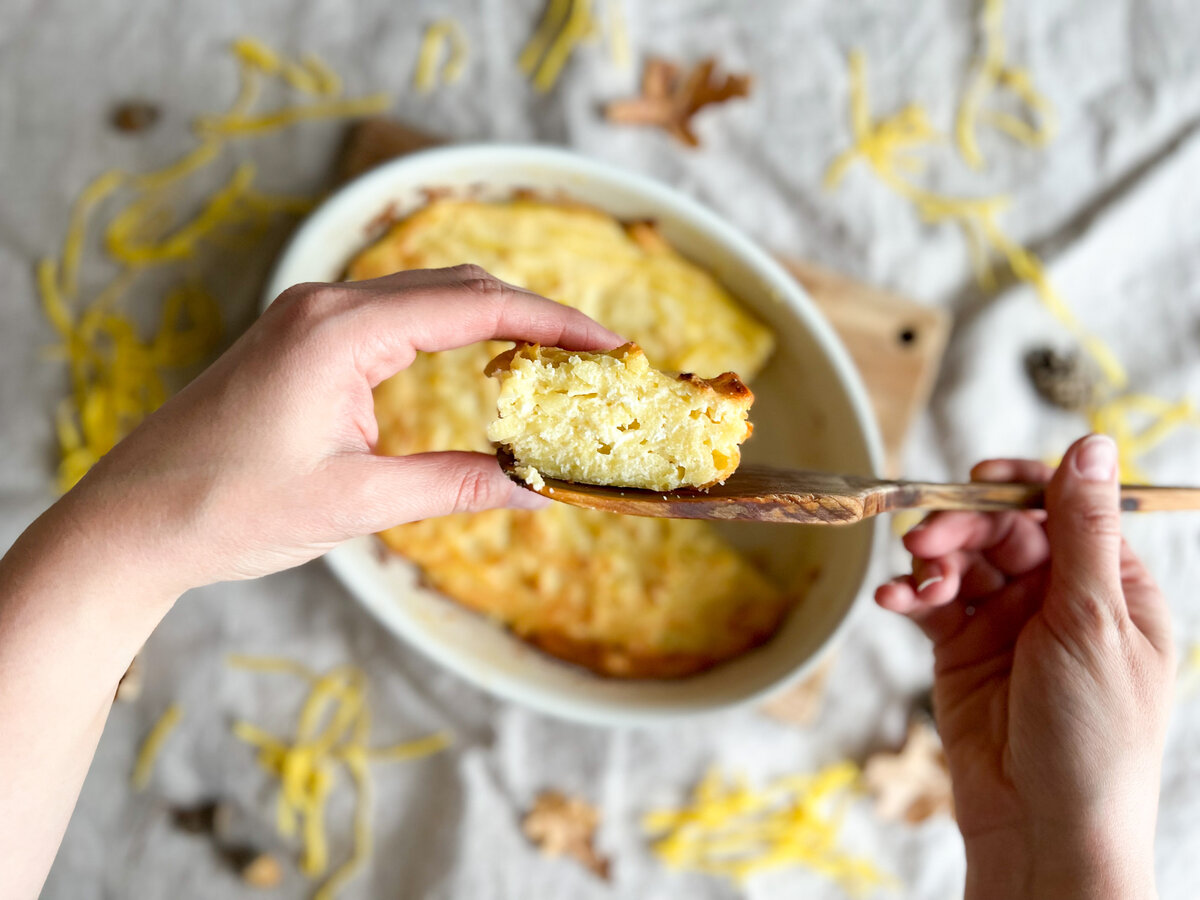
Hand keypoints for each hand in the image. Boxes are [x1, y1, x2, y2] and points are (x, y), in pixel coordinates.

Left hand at [67, 264, 619, 591]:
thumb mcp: (358, 503)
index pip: (475, 306)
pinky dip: (450, 332)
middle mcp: (327, 305)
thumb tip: (537, 489)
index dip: (552, 323)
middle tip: (595, 357)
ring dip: (494, 320)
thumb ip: (455, 486)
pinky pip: (395, 316)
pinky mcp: (301, 339)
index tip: (609, 346)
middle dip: (533, 317)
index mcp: (342, 331)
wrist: (135, 520)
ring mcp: (310, 317)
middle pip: (458, 287)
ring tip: (554, 359)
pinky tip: (480, 363)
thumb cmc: (232, 509)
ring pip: (427, 296)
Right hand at [875, 435, 1173, 899]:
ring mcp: (1007, 624)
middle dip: (964, 527)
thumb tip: (1092, 444)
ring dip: (934, 560)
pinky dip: (908, 595)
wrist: (1041, 826)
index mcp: (1111, 587)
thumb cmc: (1092, 732)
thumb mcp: (1094, 620)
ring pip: (963, 561)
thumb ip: (1082, 529)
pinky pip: (931, 604)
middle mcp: (1059, 599)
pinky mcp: (961, 651)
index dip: (1024, 486)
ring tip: (916, 577)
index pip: (1065, 510)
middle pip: (1006, 530)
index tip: (980, 477)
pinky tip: (893, 599)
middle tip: (927, 537)